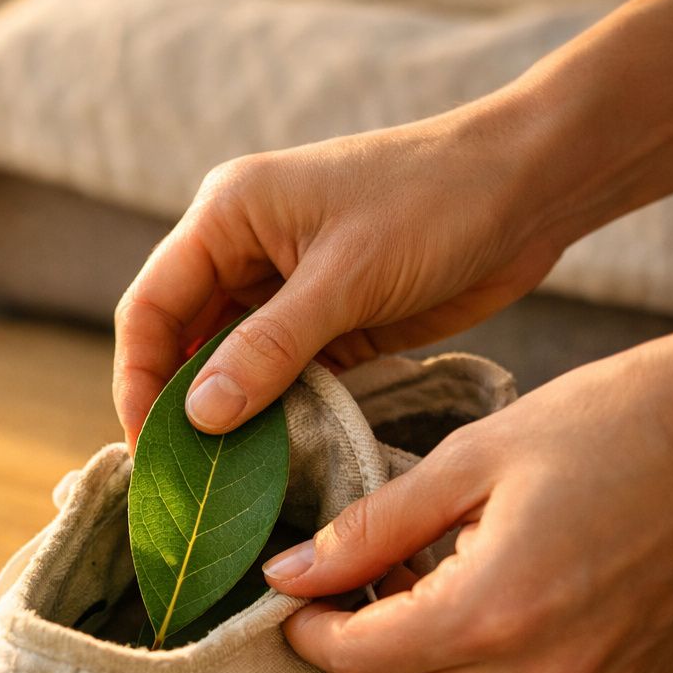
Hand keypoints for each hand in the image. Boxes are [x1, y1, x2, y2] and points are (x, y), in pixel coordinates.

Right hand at [111, 0, 672, 450]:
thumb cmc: (436, 203)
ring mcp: (287, 287)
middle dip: (179, 407)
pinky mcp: (331, 320)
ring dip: (229, 418)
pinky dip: (276, 414)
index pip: (152, 307)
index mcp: (228, 216)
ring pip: (231, 364)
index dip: (139, 380)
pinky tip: (273, 460)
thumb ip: (268, 349)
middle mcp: (244, 249)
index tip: (148, 449)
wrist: (534, 186)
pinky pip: (283, 376)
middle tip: (182, 483)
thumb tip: (199, 417)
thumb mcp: (345, 278)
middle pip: (183, 340)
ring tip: (222, 485)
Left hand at [260, 279, 672, 672]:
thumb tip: (290, 574)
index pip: (358, 664)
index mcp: (496, 612)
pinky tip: (468, 609)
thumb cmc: (617, 421)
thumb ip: (371, 526)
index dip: (306, 633)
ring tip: (404, 597)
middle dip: (345, 664)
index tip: (291, 595)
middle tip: (337, 598)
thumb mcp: (473, 456)